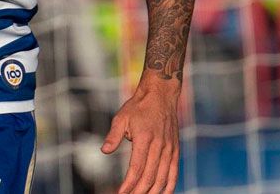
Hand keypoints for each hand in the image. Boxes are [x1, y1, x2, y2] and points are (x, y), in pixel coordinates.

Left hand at [102, 76, 181, 193]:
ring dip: (153, 192)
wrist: (161, 95)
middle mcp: (159, 145)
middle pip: (149, 176)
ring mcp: (169, 149)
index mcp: (144, 138)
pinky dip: (169, 185)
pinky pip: (174, 172)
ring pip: (163, 177)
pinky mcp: (175, 150)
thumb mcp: (121, 117)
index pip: (136, 168)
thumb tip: (104, 151)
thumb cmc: (138, 107)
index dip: (129, 184)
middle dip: (139, 191)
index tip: (120, 193)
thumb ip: (113, 136)